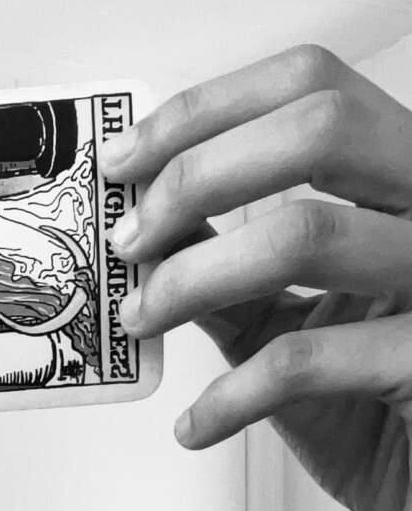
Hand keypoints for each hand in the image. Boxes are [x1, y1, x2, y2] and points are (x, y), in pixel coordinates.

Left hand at [102, 44, 411, 510]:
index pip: (314, 86)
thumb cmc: (376, 407)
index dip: (207, 111)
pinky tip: (198, 424)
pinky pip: (306, 360)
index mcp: (402, 180)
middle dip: (198, 174)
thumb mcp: (292, 321)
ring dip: (192, 278)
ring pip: (305, 232)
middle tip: (132, 239)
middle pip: (320, 128)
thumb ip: (231, 269)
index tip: (126, 162)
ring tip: (144, 319)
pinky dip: (228, 397)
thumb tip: (144, 225)